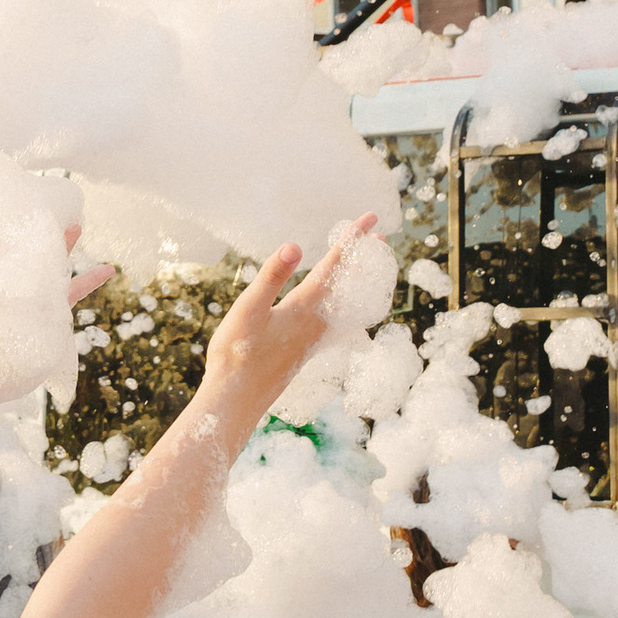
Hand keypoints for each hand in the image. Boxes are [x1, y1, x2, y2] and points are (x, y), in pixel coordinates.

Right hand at [198, 225, 375, 435]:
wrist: (236, 399)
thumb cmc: (237, 354)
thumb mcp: (248, 309)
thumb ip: (272, 276)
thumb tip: (295, 245)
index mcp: (304, 308)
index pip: (334, 266)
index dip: (352, 240)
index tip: (370, 218)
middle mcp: (316, 323)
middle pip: (348, 284)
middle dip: (364, 259)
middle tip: (381, 237)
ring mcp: (313, 338)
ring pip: (346, 304)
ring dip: (358, 281)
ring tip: (368, 268)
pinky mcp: (306, 350)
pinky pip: (338, 321)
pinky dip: (347, 306)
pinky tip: (342, 312)